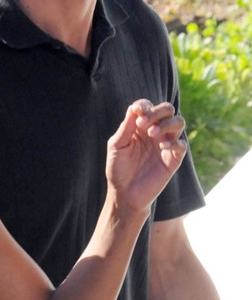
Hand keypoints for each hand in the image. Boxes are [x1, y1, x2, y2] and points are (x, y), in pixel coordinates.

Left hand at [106, 99, 186, 213]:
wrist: (125, 194)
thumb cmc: (118, 169)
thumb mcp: (117, 146)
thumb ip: (126, 127)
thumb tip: (134, 107)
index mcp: (140, 126)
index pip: (148, 106)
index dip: (144, 105)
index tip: (136, 112)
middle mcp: (155, 131)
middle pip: (167, 110)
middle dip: (157, 111)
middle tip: (142, 123)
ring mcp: (165, 143)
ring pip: (178, 122)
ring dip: (166, 124)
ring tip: (152, 133)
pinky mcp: (173, 159)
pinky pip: (181, 144)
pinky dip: (173, 142)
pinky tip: (161, 147)